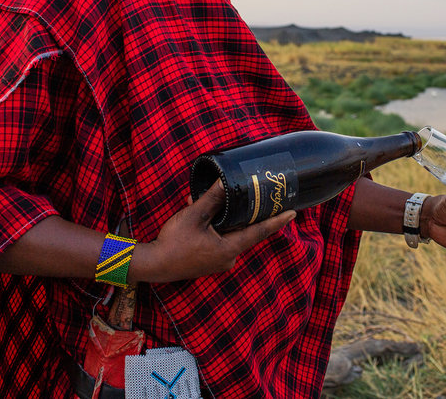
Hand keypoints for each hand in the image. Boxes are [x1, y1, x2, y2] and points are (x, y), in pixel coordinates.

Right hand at [132, 180, 295, 282]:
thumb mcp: (195, 215)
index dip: (277, 221)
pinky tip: (200, 212)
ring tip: (217, 201)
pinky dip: (215, 226)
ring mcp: (218, 262)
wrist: (152, 264)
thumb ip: (213, 198)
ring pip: (229, 235)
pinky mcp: (208, 262)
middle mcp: (228, 258)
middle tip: (262, 199)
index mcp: (229, 249)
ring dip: (225, 218)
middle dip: (248, 214)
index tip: (293, 212)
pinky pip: (218, 240)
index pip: (259, 232)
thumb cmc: (174, 242)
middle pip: (245, 232)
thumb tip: (226, 180)